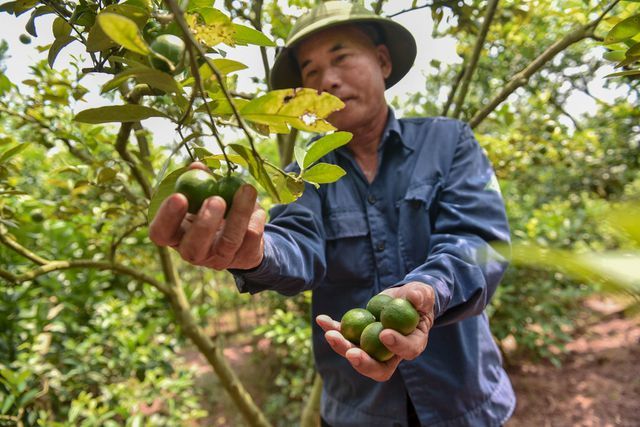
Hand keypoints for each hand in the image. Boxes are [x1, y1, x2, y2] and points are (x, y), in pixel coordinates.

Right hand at [148, 162, 266, 269]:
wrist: (244, 232)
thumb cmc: (214, 208)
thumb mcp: (202, 194)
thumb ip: (198, 180)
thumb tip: (197, 167)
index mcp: (176, 235)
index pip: (161, 233)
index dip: (167, 218)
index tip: (179, 196)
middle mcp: (194, 253)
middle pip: (193, 248)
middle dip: (205, 223)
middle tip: (216, 199)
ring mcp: (220, 259)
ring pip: (229, 242)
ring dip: (239, 213)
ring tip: (246, 189)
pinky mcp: (245, 259)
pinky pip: (251, 240)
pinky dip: (255, 219)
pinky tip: (256, 207)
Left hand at [316, 282, 434, 381]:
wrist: (401, 298)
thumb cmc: (417, 297)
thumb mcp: (423, 293)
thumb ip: (421, 296)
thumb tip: (413, 298)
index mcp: (412, 344)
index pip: (407, 351)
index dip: (396, 346)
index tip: (384, 333)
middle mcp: (391, 353)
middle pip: (377, 367)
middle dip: (362, 362)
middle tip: (351, 352)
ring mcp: (372, 347)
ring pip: (356, 355)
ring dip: (342, 347)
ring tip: (330, 334)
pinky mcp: (358, 337)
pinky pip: (344, 336)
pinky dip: (332, 328)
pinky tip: (321, 319)